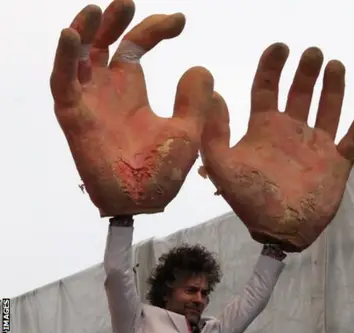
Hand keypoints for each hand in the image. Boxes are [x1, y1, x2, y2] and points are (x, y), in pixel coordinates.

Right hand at [50, 0, 213, 216]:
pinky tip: (71, 35)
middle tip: (130, 2)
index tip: (181, 20)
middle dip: (115, 21)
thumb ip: (194, 100)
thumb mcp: (187, 130)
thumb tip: (201, 67)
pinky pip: (63, 81)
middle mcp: (106, 91)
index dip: (153, 29)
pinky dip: (64, 57)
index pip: (135, 47)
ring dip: (84, 31)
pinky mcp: (74, 116)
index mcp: (131, 91)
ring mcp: (88, 101)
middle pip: (102, 44)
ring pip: (78, 56)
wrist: (143, 202)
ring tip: (97, 10)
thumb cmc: (162, 170)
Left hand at [199, 43, 353, 251]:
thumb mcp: (222, 165)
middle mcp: (292, 131)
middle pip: (300, 92)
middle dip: (306, 71)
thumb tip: (214, 94)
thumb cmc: (250, 201)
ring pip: (328, 108)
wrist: (279, 232)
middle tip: (313, 53)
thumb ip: (215, 131)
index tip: (281, 47)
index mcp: (265, 128)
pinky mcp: (337, 162)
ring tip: (335, 66)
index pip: (267, 88)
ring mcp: (317, 145)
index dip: (272, 66)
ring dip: (333, 87)